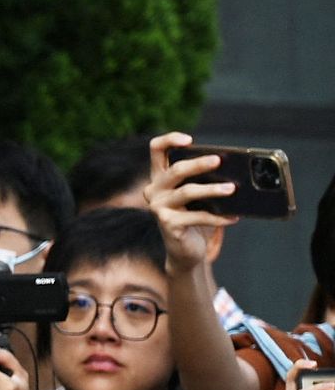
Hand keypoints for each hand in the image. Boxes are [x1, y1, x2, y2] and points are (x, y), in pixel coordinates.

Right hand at [144, 133, 237, 277]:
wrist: (186, 250)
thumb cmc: (195, 216)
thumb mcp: (199, 194)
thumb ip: (206, 179)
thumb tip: (235, 169)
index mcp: (160, 177)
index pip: (156, 149)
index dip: (170, 140)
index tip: (190, 140)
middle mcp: (154, 190)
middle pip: (176, 170)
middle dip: (198, 164)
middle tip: (219, 160)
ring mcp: (158, 208)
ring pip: (187, 192)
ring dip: (212, 190)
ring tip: (232, 189)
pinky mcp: (168, 224)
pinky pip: (197, 216)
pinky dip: (218, 217)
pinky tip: (233, 217)